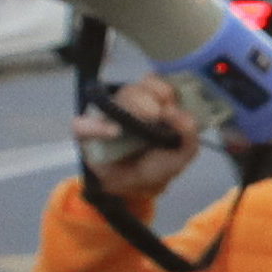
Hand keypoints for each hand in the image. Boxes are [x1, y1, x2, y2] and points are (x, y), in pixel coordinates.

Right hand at [76, 72, 201, 193]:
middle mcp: (127, 107)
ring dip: (130, 106)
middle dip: (148, 97)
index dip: (163, 88)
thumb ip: (189, 133)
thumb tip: (179, 113)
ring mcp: (105, 118)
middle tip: (157, 114)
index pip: (153, 83)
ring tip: (146, 120)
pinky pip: (82, 125)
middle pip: (134, 90)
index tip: (172, 101)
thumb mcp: (183, 152)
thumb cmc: (158, 164)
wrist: (136, 188)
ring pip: (113, 101)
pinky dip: (96, 127)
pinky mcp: (86, 134)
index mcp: (152, 105)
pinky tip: (113, 132)